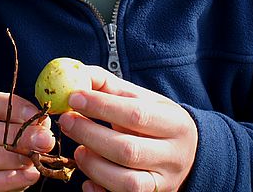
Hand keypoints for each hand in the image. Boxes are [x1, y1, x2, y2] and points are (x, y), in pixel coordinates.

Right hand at [0, 89, 56, 191]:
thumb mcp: (3, 135)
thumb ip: (20, 128)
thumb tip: (42, 125)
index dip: (10, 106)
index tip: (37, 115)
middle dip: (14, 135)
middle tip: (45, 140)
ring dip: (6, 158)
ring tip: (33, 160)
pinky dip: (4, 181)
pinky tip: (28, 176)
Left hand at [56, 67, 196, 191]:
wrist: (186, 154)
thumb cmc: (153, 120)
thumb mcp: (139, 98)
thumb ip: (107, 84)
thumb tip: (76, 73)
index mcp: (174, 123)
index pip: (137, 114)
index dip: (102, 106)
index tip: (74, 97)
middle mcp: (173, 156)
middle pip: (128, 150)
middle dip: (90, 135)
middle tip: (66, 122)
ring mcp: (164, 182)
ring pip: (127, 182)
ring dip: (94, 165)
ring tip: (78, 151)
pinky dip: (100, 190)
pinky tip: (87, 178)